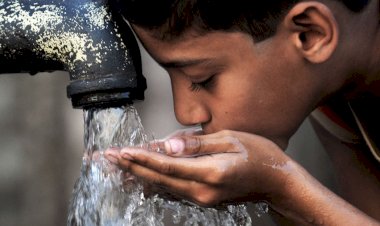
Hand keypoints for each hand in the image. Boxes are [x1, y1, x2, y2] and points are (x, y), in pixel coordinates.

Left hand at [105, 130, 291, 206]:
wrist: (277, 182)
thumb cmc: (260, 156)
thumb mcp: (231, 139)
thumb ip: (197, 143)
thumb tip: (169, 145)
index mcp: (211, 172)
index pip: (167, 165)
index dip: (142, 158)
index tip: (121, 152)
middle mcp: (203, 190)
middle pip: (158, 179)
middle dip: (131, 168)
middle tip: (108, 159)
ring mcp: (202, 198)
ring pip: (162, 187)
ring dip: (138, 177)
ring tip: (116, 169)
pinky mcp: (203, 199)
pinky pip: (172, 191)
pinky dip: (153, 184)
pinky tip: (140, 180)